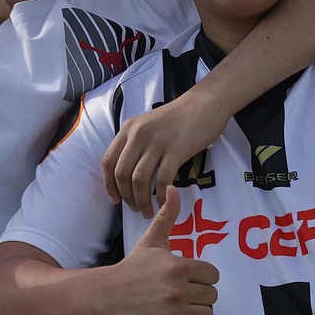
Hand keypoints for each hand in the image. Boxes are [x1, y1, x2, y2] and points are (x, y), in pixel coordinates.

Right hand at [99, 186, 218, 314]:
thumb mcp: (151, 241)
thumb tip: (173, 188)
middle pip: (212, 295)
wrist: (108, 295)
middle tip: (182, 292)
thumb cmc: (133, 267)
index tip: (189, 276)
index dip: (203, 275)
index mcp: (179, 267)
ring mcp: (173, 312)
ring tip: (180, 306)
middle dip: (200, 294)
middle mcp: (178, 290)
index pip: (213, 275)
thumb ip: (167, 216)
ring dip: (196, 312)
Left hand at [103, 91, 229, 217]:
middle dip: (126, 197)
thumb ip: (135, 142)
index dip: (109, 184)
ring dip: (141, 200)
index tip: (115, 200)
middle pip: (122, 173)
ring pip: (139, 179)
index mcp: (129, 128)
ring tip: (148, 211)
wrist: (206, 103)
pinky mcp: (176, 150)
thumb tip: (128, 170)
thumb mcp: (149, 124)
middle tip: (134, 209)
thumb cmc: (179, 116)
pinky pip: (163, 180)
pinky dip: (161, 196)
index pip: (108, 160)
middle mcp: (138, 134)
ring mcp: (157, 142)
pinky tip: (164, 203)